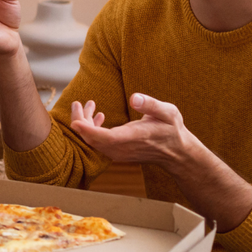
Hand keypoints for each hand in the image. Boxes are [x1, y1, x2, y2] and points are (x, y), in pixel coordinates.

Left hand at [68, 93, 197, 170]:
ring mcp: (118, 153)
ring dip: (85, 124)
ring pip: (93, 142)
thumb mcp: (168, 112)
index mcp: (134, 137)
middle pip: (93, 140)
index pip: (106, 138)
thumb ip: (151, 105)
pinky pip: (98, 143)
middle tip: (78, 103)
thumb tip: (134, 98)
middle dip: (80, 121)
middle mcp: (123, 148)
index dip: (89, 130)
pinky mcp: (117, 153)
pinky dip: (92, 130)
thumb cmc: (172, 129)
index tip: (75, 121)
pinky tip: (99, 116)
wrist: (176, 152)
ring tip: (88, 105)